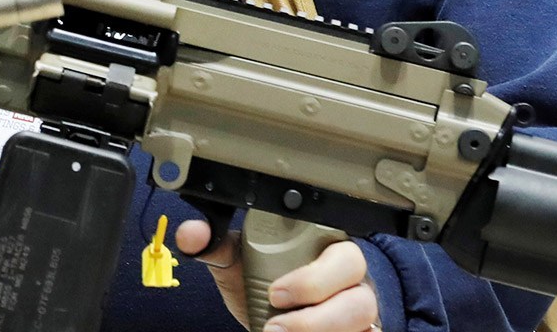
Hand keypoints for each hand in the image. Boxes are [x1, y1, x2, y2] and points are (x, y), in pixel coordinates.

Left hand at [177, 221, 378, 331]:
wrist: (274, 315)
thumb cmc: (266, 280)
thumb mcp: (239, 262)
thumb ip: (215, 245)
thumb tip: (192, 233)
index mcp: (322, 242)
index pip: (337, 241)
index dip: (312, 271)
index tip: (275, 292)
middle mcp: (349, 271)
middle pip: (357, 277)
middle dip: (317, 305)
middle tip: (277, 322)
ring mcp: (360, 302)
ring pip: (364, 312)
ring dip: (321, 328)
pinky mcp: (364, 330)